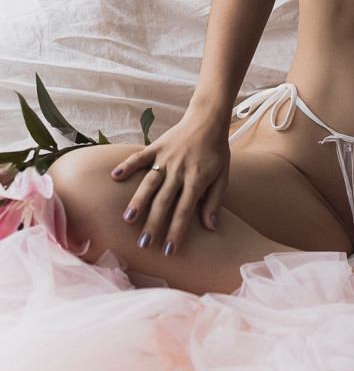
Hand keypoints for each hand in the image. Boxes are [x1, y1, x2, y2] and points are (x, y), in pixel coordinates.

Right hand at [110, 106, 230, 253]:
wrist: (208, 119)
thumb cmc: (216, 151)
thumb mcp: (223, 176)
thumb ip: (214, 201)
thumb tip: (210, 227)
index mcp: (197, 179)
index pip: (185, 210)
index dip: (176, 231)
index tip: (169, 251)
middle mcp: (179, 170)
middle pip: (164, 201)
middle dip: (154, 224)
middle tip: (143, 245)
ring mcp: (166, 158)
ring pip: (149, 182)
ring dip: (138, 200)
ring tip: (127, 219)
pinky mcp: (157, 147)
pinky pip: (140, 157)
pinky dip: (128, 165)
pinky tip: (115, 176)